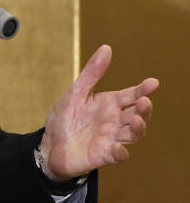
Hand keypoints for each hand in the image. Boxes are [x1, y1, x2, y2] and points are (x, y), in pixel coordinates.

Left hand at [39, 44, 157, 181]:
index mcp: (109, 104)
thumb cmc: (65, 119)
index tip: (153, 83)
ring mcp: (110, 139)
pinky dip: (120, 153)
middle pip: (137, 115)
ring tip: (135, 120)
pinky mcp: (103, 155)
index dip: (143, 89)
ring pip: (132, 135)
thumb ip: (92, 73)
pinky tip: (120, 149)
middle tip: (144, 102)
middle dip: (144, 109)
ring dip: (137, 128)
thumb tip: (106, 47)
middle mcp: (114, 121)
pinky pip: (117, 156)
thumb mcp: (76, 92)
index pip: (131, 95)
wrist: (49, 145)